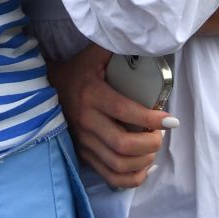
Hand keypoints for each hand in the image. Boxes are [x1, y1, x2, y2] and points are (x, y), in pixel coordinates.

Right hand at [49, 44, 170, 188]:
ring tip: (153, 147)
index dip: (150, 118)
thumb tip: (147, 38)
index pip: (124, 111)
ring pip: (117, 165)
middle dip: (150, 143)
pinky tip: (145, 166)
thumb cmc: (78, 69)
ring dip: (143, 161)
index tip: (171, 120)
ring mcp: (83, 142)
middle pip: (122, 145)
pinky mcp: (83, 155)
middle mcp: (85, 122)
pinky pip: (109, 177)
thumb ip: (118, 46)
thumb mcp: (95, 53)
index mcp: (91, 95)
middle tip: (162, 133)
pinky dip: (132, 178)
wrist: (47, 88)